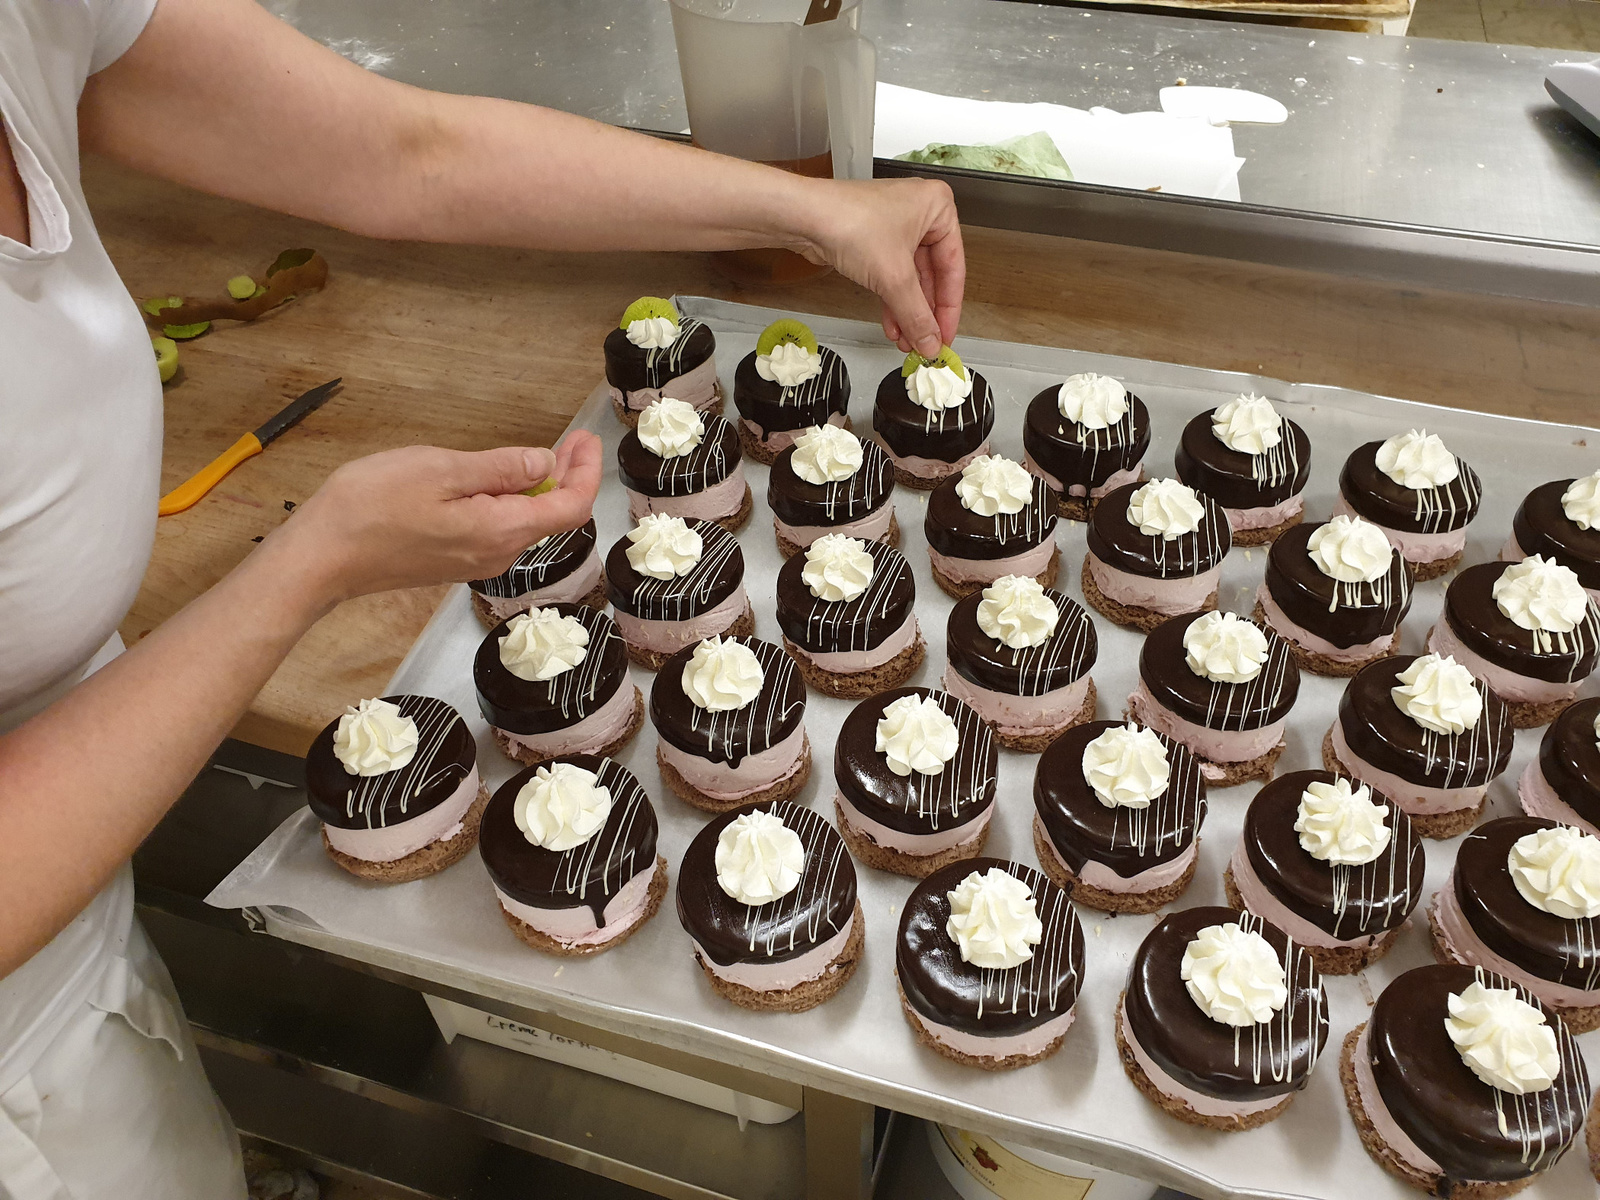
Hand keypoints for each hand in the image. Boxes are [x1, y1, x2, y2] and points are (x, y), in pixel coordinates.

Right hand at [268, 430, 602, 604]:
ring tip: (541, 455)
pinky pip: (497, 530)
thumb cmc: (371, 508)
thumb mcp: (441, 470)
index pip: (570, 508)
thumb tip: (545, 466)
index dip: (586, 472)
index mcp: (500, 531)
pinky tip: (498, 480)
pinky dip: (511, 502)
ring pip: (524, 523)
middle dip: (568, 477)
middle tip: (572, 441)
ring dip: (539, 489)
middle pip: (551, 517)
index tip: (586, 439)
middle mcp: (496, 554)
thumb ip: (500, 469)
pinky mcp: (453, 561)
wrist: (320, 558)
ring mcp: (474, 561)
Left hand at [798, 177, 964, 359]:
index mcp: (938, 207)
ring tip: (906, 342)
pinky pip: (890, 275)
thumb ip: (917, 316)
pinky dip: (891, 301)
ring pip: (909, 278)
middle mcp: (920, 213)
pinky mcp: (873, 239)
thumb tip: (931, 345)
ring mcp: (895, 226)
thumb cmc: (853, 225)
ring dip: (907, 312)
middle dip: (924, 313)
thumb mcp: (894, 278)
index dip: (949, 309)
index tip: (945, 337)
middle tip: (925, 344)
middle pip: (932, 275)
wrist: (804, 217)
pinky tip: (892, 327)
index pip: (954, 268)